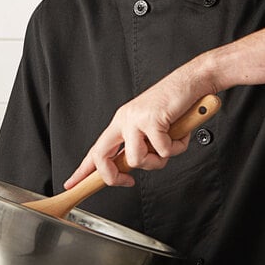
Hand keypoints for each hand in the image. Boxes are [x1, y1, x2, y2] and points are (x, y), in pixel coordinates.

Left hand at [63, 65, 214, 188]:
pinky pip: (163, 151)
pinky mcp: (151, 120)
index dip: (84, 169)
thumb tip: (134, 167)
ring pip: (138, 160)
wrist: (192, 81)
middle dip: (113, 177)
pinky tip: (180, 133)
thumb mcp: (151, 126)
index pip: (97, 148)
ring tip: (170, 145)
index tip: (72, 183)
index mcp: (122, 120)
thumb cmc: (176, 103)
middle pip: (103, 157)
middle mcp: (125, 119)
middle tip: (128, 183)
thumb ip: (141, 144)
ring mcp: (136, 119)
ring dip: (159, 160)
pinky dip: (176, 147)